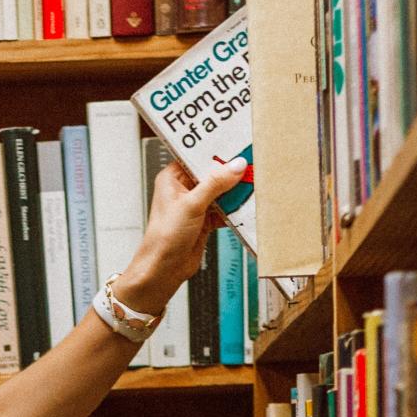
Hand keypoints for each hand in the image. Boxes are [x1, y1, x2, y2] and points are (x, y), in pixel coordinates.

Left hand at [114, 157, 248, 314]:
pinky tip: (246, 206)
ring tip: (252, 184)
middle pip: (212, 174)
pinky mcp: (205, 220)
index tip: (236, 147)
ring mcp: (195, 205)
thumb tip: (235, 166)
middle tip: (250, 166)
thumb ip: (215, 184)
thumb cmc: (164, 237)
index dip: (216, 152)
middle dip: (230, 173)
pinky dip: (235, 209)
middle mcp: (183, 189)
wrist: (164, 268)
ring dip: (235, 192)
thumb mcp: (192, 205)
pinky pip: (225, 209)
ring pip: (221, 192)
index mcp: (172, 178)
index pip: (197, 157)